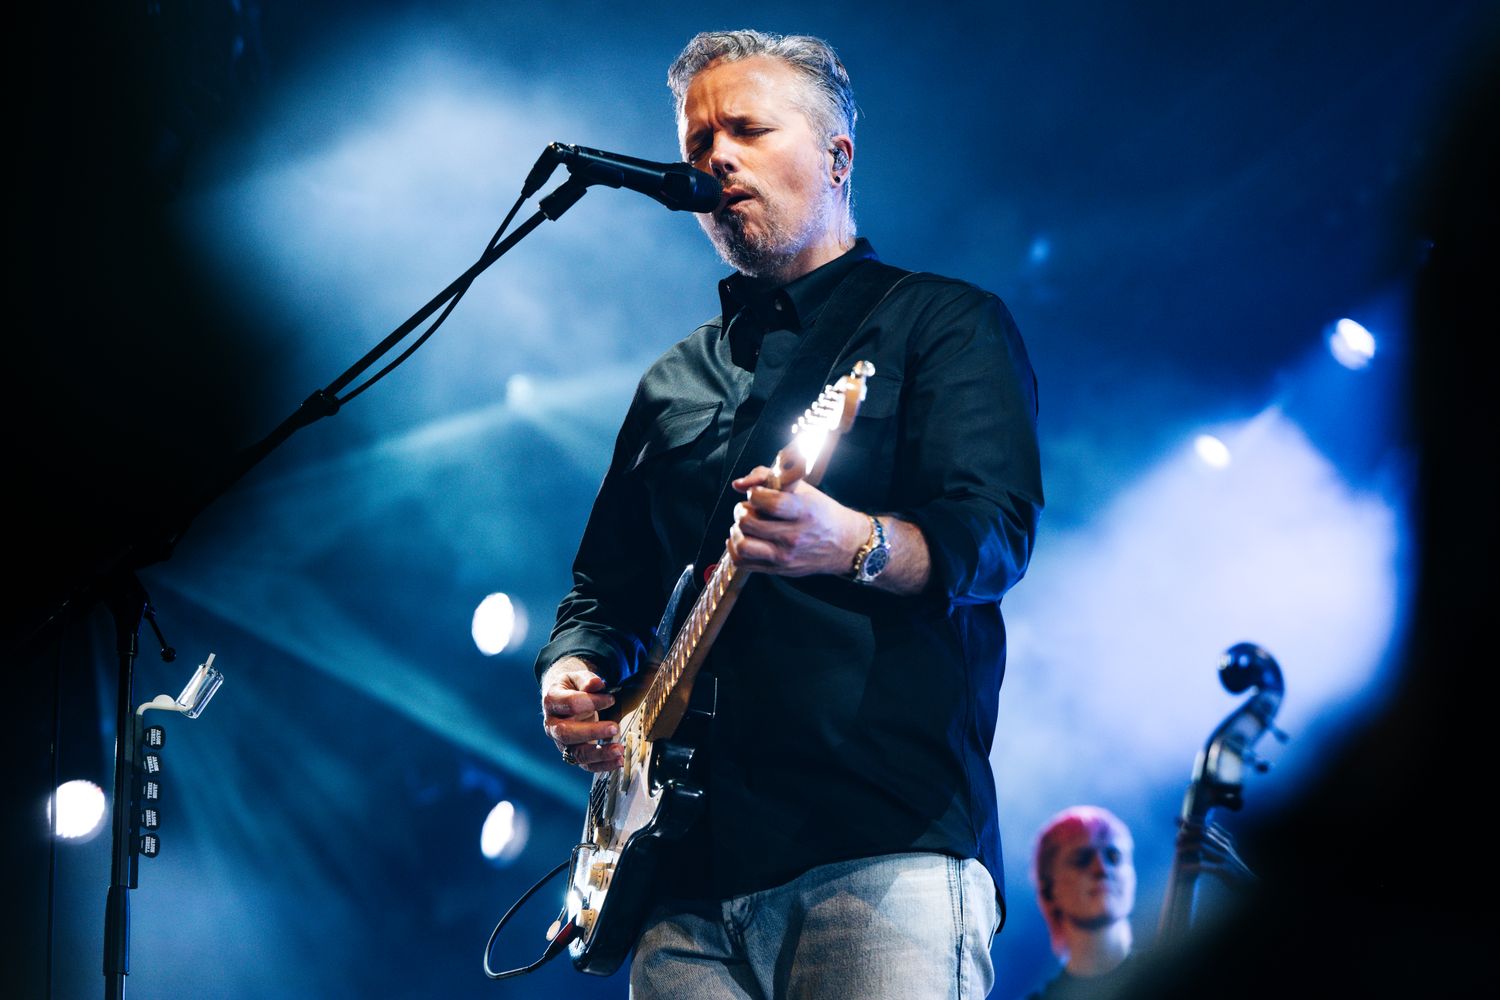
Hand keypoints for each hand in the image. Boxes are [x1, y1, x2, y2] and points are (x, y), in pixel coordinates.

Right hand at [540, 656, 623, 771]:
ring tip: (619, 750)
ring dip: (599, 754)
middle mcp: (552, 725)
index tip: (611, 699)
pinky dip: (603, 765)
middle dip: (592, 732)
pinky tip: (618, 761)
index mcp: (552, 701)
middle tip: (614, 727)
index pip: (570, 704)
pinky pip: (586, 764)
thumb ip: (586, 680)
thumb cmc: (573, 687)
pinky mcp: (573, 753)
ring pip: (576, 753)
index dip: (591, 702)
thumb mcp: (577, 677)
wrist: (565, 699)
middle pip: (567, 733)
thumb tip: (597, 683)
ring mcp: (561, 742)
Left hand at [727, 466, 867, 576]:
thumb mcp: (802, 489)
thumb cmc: (821, 513)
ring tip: (746, 525)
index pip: (768, 502)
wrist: (844, 544)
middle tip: (749, 508)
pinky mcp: (778, 569)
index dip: (755, 494)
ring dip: (737, 531)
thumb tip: (739, 484)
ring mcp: (785, 556)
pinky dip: (735, 548)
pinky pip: (742, 562)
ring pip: (743, 545)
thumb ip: (768, 477)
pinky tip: (744, 538)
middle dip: (742, 510)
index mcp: (803, 512)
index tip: (758, 493)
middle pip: (748, 523)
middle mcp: (793, 536)